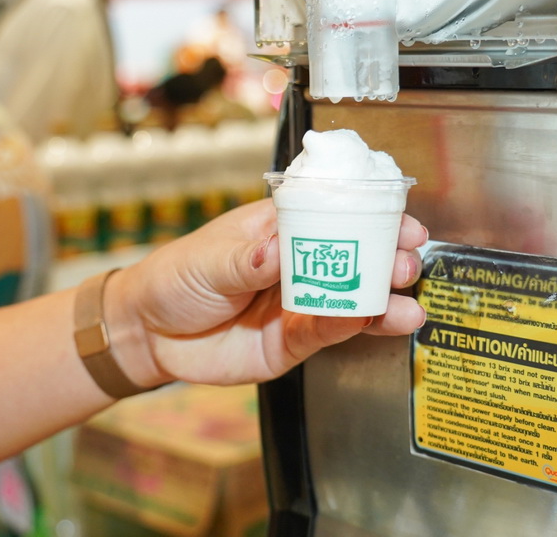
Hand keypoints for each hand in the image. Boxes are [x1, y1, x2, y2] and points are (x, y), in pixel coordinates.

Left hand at [107, 199, 427, 387]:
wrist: (149, 333)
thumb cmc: (176, 278)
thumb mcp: (208, 261)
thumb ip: (245, 261)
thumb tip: (276, 253)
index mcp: (278, 229)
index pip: (332, 214)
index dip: (370, 214)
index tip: (401, 218)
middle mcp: (297, 264)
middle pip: (354, 256)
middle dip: (387, 256)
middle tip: (408, 260)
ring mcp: (298, 303)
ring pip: (351, 298)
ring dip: (382, 298)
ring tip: (407, 300)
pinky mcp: (292, 342)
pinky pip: (329, 332)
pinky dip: (354, 327)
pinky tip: (378, 321)